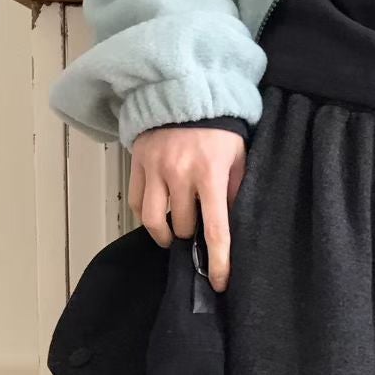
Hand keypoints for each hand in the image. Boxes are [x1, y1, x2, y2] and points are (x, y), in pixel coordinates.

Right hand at [129, 126, 246, 291]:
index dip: (217, 262)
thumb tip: (234, 228)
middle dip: (191, 234)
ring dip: (166, 233)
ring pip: (153, 221)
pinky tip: (159, 213)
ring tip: (175, 232)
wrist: (185, 91)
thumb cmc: (219, 129)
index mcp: (211, 174)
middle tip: (198, 229)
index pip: (215, 230)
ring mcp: (155, 168)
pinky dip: (147, 215)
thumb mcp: (238, 158)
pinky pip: (136, 202)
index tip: (219, 282)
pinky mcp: (137, 164)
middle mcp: (179, 173)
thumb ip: (236, 191)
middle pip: (182, 227)